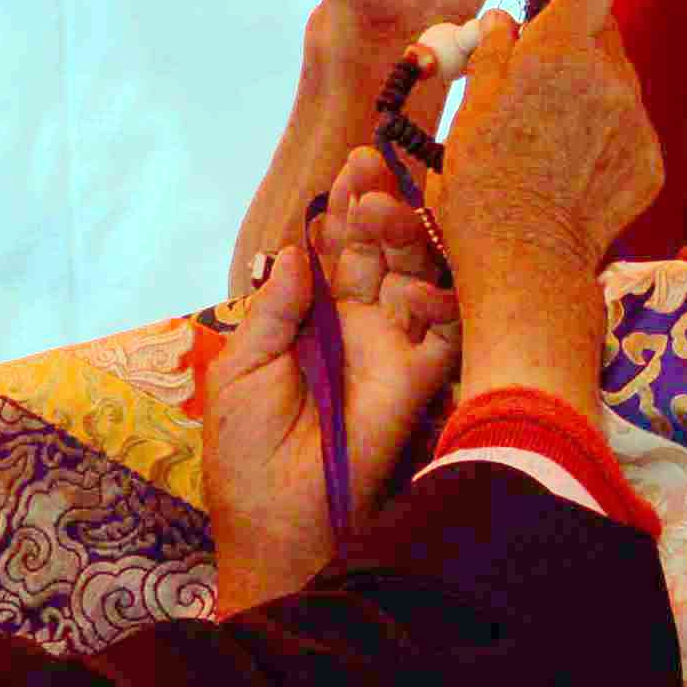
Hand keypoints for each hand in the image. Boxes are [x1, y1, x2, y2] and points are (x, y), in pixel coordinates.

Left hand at [203, 150, 459, 612]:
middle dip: (371, 208)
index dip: (337, 216)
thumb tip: (295, 249)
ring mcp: (390, 351)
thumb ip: (275, 309)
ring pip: (408, 276)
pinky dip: (437, 292)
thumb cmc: (247, 453)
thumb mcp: (243, 370)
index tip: (342, 173)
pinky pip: (443, 327)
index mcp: (308, 324)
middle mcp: (355, 330)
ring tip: (382, 195)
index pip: (330, 257)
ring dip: (400, 234)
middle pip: (373, 255)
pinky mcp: (419, 381)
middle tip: (367, 164)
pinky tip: (414, 263)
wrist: (279, 522)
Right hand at [416, 0, 664, 398]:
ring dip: (588, 88)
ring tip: (548, 130)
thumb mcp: (471, 105)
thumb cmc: (482, 182)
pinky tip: (570, 166)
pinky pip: (628, 128)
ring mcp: (636, 120)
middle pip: (604, 30)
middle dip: (573, 37)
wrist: (525, 260)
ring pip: (616, 81)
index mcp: (561, 49)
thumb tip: (507, 23)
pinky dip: (603, 134)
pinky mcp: (650, 161)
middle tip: (537, 68)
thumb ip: (496, 50)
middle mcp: (610, 76)